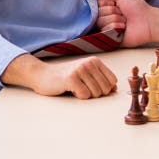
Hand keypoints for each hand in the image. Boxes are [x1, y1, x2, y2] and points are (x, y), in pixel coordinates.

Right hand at [1, 54, 116, 98]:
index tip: (92, 87)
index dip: (104, 89)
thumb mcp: (86, 75)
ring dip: (85, 95)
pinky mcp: (71, 78)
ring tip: (75, 88)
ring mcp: (80, 69)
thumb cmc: (66, 77)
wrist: (42, 75)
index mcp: (95, 61)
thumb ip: (101, 80)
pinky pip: (85, 95)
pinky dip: (78, 97)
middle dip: (95, 94)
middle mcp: (89, 63)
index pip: (112, 81)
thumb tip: (115, 89)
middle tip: (81, 88)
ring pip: (95, 93)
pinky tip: (70, 90)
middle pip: (105, 89)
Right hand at [91, 0, 153, 46]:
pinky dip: (116, 26)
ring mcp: (107, 29)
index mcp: (107, 8)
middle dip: (111, 10)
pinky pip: (105, 30)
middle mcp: (105, 18)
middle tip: (122, 12)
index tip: (114, 3)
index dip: (105, 2)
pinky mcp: (110, 38)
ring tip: (125, 20)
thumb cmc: (137, 7)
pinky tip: (124, 28)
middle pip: (96, 13)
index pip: (95, 4)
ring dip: (115, 18)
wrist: (148, 21)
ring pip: (100, 21)